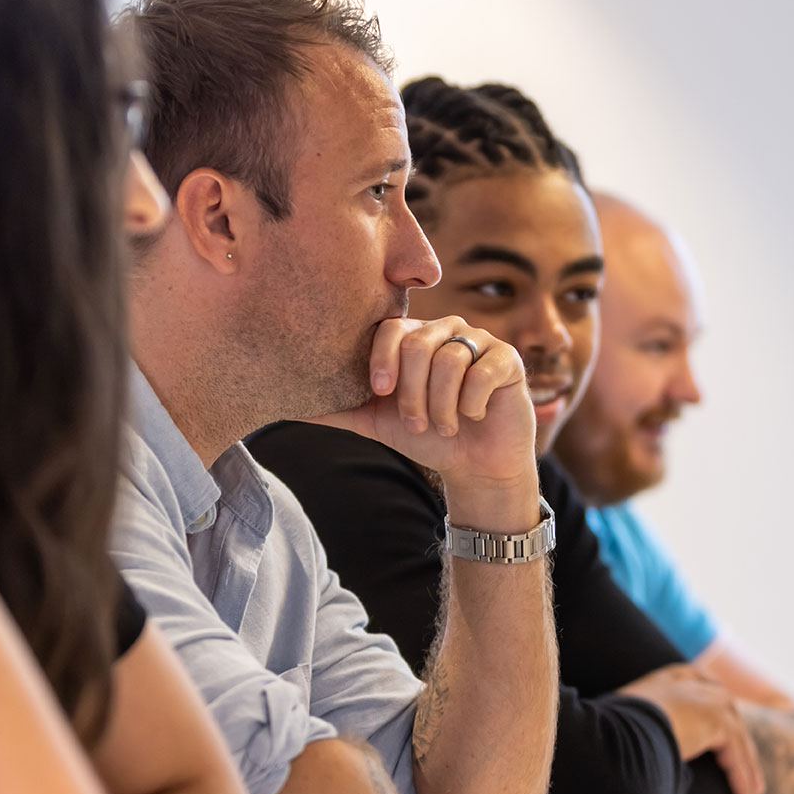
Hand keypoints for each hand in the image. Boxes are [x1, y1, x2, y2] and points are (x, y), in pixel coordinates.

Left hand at [310, 317, 537, 496]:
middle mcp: (445, 331)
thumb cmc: (426, 436)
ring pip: (450, 359)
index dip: (382, 359)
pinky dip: (470, 403)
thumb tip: (286, 404)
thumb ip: (336, 408)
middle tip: (417, 422)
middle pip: (418, 344)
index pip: (390, 328)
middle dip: (412, 393)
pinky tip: (473, 416)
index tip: (380, 392)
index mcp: (412, 337)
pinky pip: (482, 371)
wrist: (475, 465)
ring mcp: (478, 341)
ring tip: (443, 426)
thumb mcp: (375, 422)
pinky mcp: (508, 359)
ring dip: (441, 405)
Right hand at [618, 664, 764, 793]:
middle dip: (738, 746)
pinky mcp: (718, 722)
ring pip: (737, 741)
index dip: (717, 707)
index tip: (728, 729)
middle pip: (727, 716)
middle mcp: (693, 684)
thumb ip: (642, 726)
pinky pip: (736, 758)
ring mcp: (709, 700)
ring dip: (745, 773)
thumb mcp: (627, 721)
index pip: (703, 684)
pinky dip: (740, 784)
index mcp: (670, 678)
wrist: (616, 728)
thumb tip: (633, 749)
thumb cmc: (611, 729)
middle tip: (747, 774)